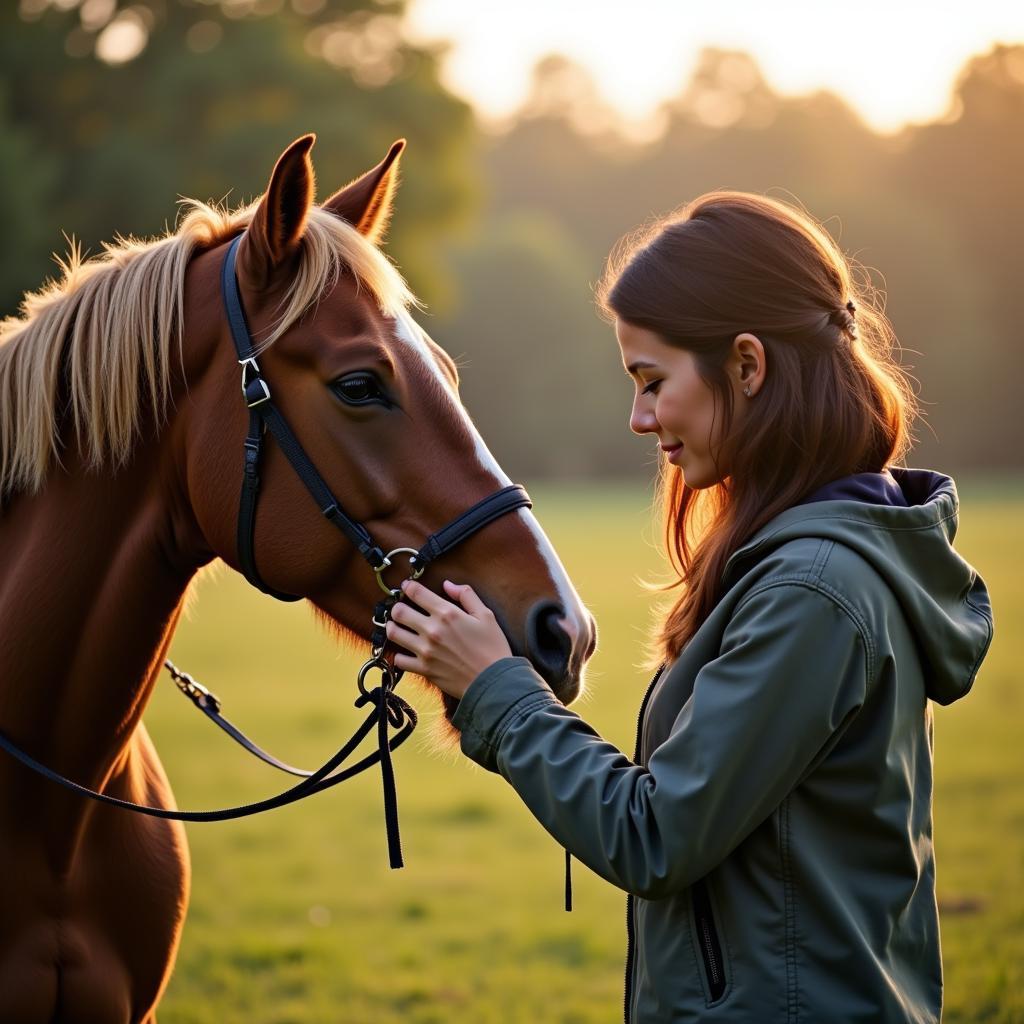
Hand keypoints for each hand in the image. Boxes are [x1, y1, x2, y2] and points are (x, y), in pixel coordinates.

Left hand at [385, 578, 513, 700]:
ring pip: (394, 634)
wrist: (494, 681)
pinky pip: (399, 660)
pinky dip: (399, 655)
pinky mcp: (424, 669)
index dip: (408, 586)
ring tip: (396, 627)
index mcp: (447, 613)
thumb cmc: (493, 647)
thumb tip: (448, 584)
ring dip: (392, 627)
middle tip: (400, 608)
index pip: (417, 593)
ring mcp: (425, 650)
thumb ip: (466, 595)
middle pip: (399, 612)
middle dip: (397, 607)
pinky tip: (405, 651)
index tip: (407, 586)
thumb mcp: (486, 615)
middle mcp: (432, 630)